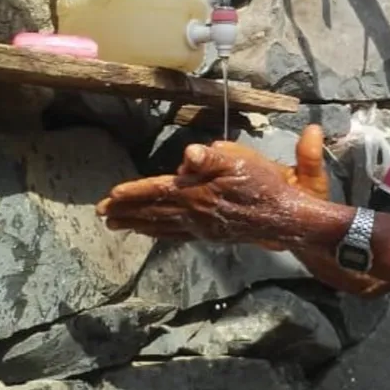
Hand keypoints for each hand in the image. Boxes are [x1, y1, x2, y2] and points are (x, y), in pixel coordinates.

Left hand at [96, 125, 328, 247]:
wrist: (287, 218)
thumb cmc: (266, 185)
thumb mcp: (243, 162)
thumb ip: (213, 158)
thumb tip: (187, 155)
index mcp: (198, 195)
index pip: (159, 191)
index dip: (134, 193)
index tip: (111, 196)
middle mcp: (195, 215)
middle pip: (154, 212)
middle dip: (127, 212)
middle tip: (102, 214)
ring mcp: (202, 228)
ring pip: (163, 226)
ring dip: (138, 224)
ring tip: (117, 225)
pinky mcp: (212, 234)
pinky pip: (177, 235)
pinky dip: (159, 233)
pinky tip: (153, 233)